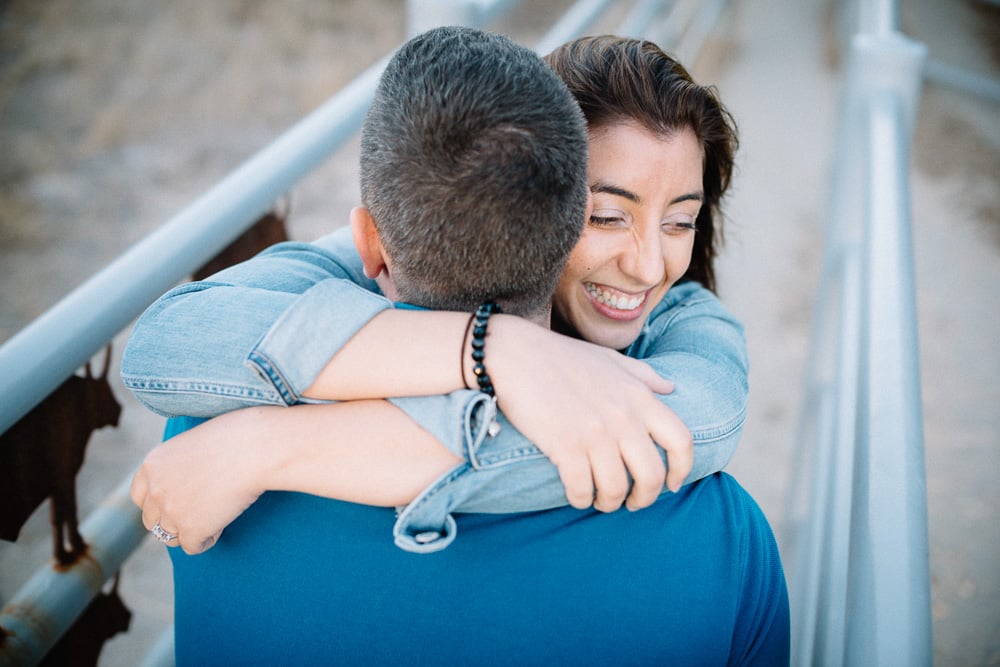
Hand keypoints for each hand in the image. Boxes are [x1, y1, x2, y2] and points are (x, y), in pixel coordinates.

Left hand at [130, 414, 265, 554]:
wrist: (252, 449)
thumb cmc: (234, 438)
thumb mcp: (193, 445)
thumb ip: (179, 466)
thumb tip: (186, 485)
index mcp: (152, 465)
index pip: (139, 496)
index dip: (158, 502)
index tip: (177, 501)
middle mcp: (155, 491)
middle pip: (152, 521)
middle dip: (172, 519)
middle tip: (198, 512)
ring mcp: (171, 513)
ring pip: (170, 537)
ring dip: (189, 531)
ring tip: (213, 518)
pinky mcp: (192, 530)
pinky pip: (193, 546)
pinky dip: (207, 539)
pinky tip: (221, 525)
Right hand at [486, 317, 692, 511]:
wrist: (514, 353)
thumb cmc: (560, 356)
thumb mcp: (610, 359)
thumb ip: (644, 375)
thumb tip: (670, 388)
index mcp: (639, 396)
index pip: (681, 441)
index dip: (682, 470)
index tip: (673, 484)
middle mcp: (624, 417)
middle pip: (652, 476)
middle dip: (644, 498)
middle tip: (632, 503)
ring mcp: (595, 433)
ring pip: (616, 489)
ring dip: (609, 502)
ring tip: (601, 500)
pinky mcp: (565, 445)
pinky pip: (582, 489)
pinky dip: (581, 500)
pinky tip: (577, 496)